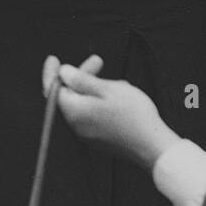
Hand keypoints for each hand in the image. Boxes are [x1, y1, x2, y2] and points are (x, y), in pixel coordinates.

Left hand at [43, 54, 180, 170]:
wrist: (152, 146)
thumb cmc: (133, 115)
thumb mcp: (108, 89)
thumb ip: (82, 80)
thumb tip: (63, 73)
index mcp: (74, 111)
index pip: (53, 90)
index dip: (52, 73)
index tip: (53, 59)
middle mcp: (75, 125)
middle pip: (69, 96)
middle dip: (82, 76)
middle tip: (98, 61)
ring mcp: (86, 134)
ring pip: (83, 104)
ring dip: (95, 88)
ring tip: (118, 83)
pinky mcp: (98, 139)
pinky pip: (92, 115)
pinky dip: (100, 102)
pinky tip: (119, 97)